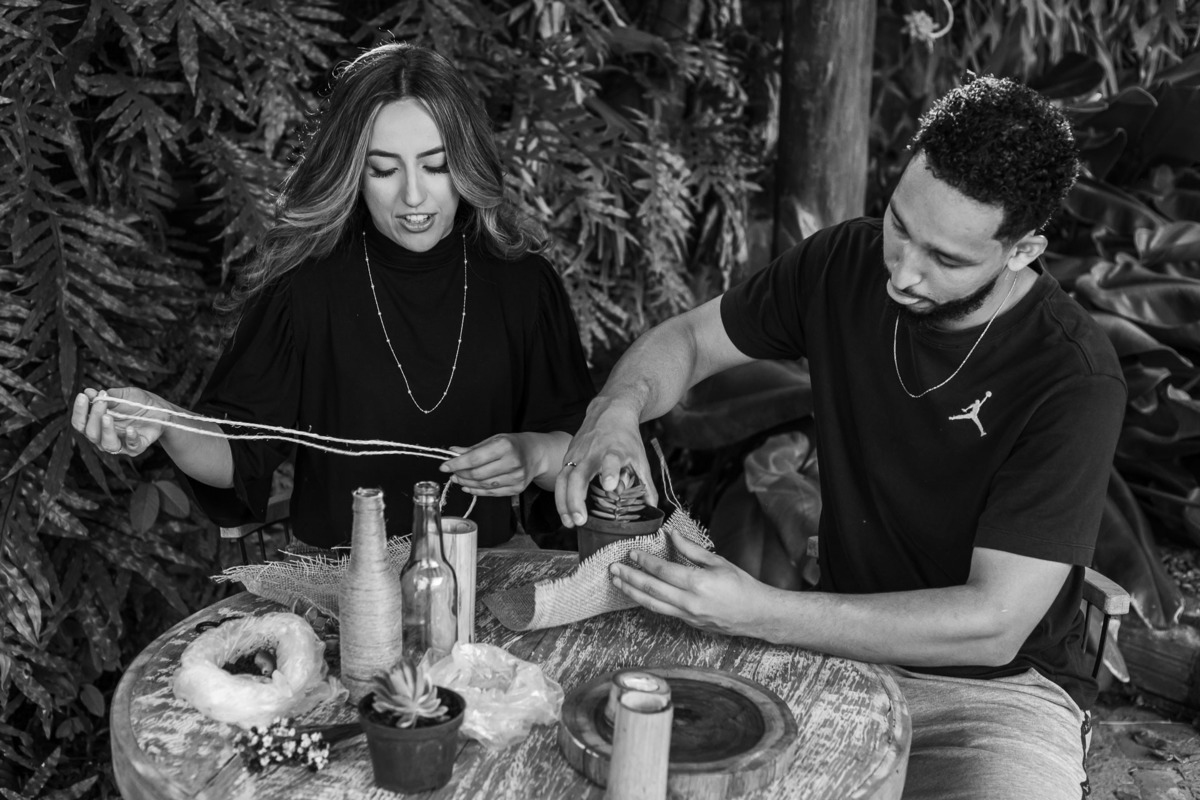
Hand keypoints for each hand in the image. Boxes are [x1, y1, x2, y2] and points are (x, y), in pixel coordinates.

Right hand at [71, 387, 168, 457]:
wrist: (160, 409)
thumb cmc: (137, 402)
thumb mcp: (124, 395)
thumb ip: (108, 396)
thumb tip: (89, 392)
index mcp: (96, 424)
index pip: (80, 423)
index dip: (79, 411)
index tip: (83, 396)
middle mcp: (104, 436)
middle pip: (91, 433)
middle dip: (94, 417)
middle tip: (101, 402)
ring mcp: (120, 444)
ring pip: (106, 444)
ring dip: (106, 430)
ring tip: (108, 416)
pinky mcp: (136, 448)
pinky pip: (131, 446)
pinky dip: (130, 437)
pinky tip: (130, 429)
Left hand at [440, 433, 545, 496]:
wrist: (536, 454)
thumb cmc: (513, 444)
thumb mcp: (494, 440)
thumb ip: (473, 448)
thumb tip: (453, 452)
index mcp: (505, 446)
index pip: (474, 458)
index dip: (457, 464)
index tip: (444, 466)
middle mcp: (512, 462)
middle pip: (478, 474)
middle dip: (461, 475)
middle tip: (452, 473)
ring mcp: (516, 477)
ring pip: (484, 485)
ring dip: (467, 484)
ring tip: (458, 479)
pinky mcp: (517, 488)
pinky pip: (492, 493)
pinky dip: (477, 491)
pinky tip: (469, 487)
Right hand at [555, 397, 655, 527]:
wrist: (609, 412)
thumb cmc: (625, 438)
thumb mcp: (640, 458)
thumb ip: (646, 484)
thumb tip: (653, 508)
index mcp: (614, 450)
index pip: (610, 460)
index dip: (609, 472)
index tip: (610, 485)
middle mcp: (592, 453)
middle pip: (578, 475)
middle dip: (576, 499)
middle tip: (581, 520)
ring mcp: (576, 455)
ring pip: (563, 480)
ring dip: (564, 503)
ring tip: (570, 523)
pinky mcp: (567, 457)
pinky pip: (560, 480)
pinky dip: (560, 498)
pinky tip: (566, 515)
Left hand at [608, 527, 767, 637]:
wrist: (757, 614)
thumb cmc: (741, 586)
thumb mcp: (718, 562)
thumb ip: (691, 550)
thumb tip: (671, 534)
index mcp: (698, 583)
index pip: (662, 571)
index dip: (644, 561)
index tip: (632, 552)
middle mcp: (689, 602)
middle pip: (651, 589)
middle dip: (629, 577)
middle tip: (613, 568)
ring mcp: (688, 616)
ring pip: (652, 605)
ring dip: (632, 593)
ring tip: (617, 582)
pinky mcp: (688, 624)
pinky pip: (662, 611)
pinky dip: (647, 602)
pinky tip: (638, 594)